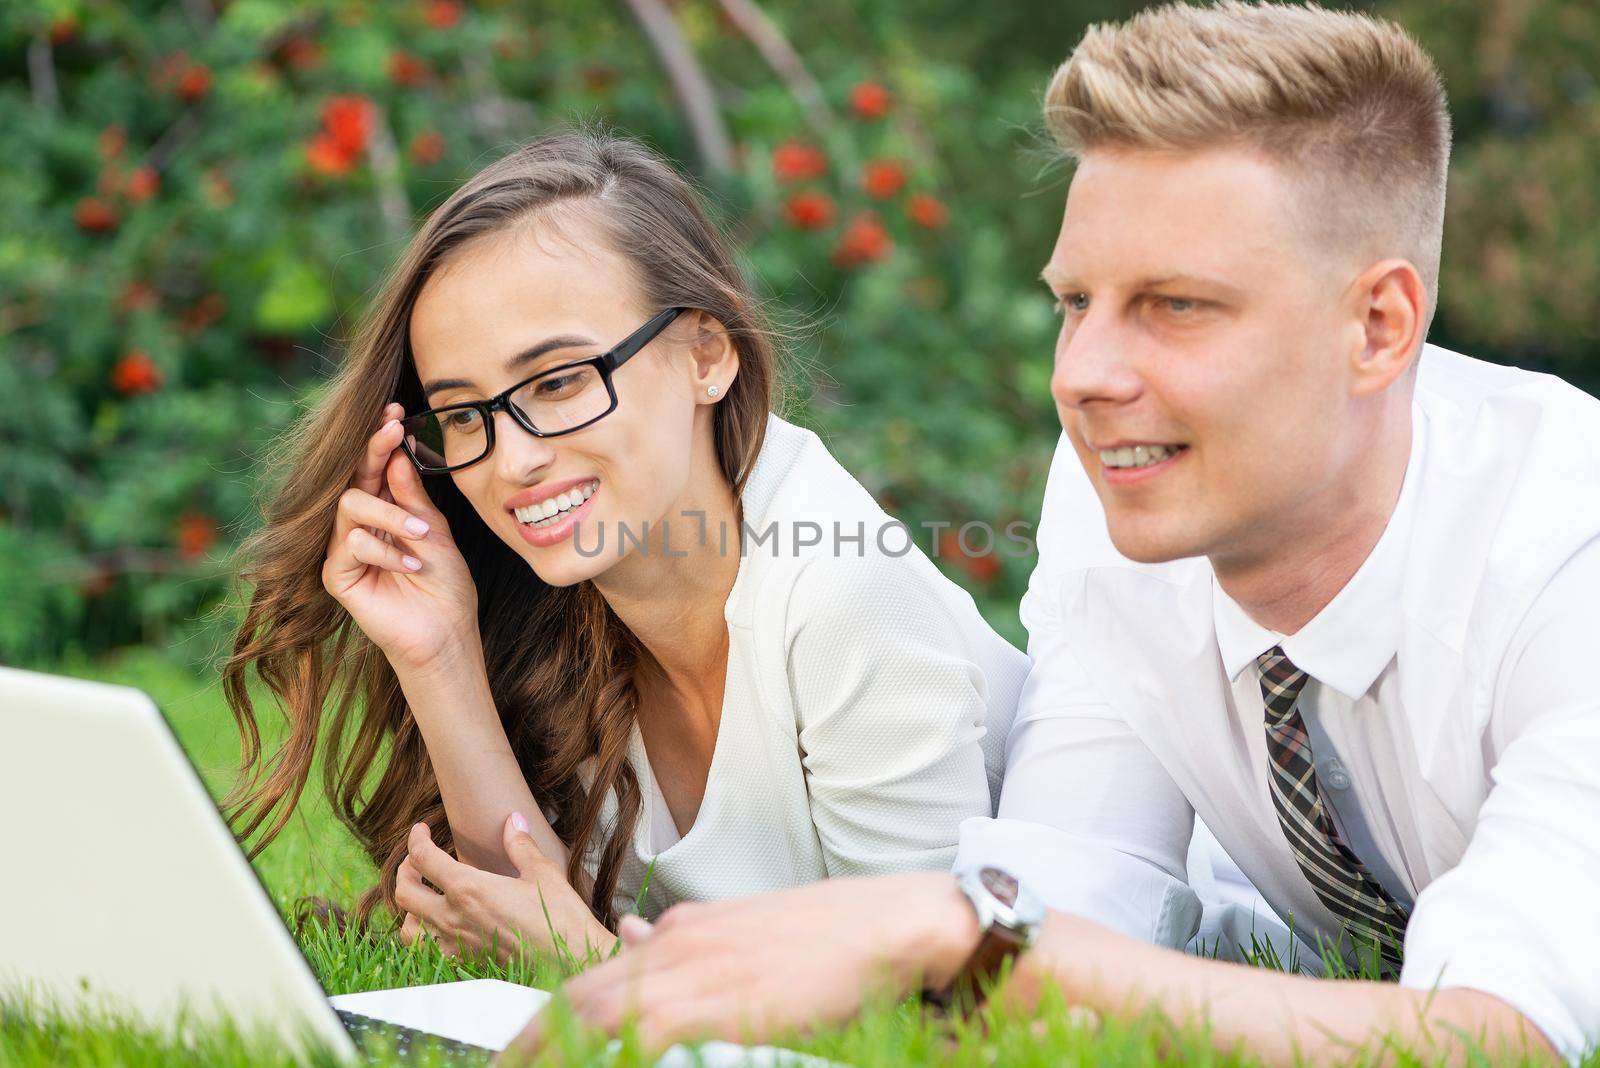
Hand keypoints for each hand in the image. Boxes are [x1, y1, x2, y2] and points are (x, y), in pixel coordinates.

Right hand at [321, 401, 479, 670]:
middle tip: (393, 430)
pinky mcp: (337, 574)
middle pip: (354, 476)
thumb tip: (397, 453)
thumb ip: (412, 495)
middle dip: (374, 450)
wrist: (445, 630)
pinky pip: (352, 542)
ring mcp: (345, 548)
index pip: (376, 467)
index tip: (396, 411)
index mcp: (385, 510)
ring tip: (421, 536)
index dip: (381, 439)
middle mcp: (359, 525)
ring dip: (390, 516)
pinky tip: (411, 565)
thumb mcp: (436, 530)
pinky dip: (386, 551)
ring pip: (350, 505)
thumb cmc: (445, 583)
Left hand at [397, 814, 615, 963]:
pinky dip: (424, 936)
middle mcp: (453, 917)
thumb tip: (513, 821)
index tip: (421, 830)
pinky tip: (440, 926)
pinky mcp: (465, 962)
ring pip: (407, 929)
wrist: (571, 961)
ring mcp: (455, 944)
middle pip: (404, 892)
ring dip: (409, 908)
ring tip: (423, 895)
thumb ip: (520, 845)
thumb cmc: (559, 917)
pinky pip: (427, 951)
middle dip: (405, 870)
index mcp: (468, 889)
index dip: (416, 839)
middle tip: (418, 859)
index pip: (423, 858)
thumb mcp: (541, 872)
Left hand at [497, 871, 979, 1061]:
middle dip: (526, 1038)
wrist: (889, 923)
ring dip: (549, 1047)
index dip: (548, 1016)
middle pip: (578, 995)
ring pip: (592, 1014)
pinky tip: (588, 1062)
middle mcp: (676, 946)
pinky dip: (605, 1052)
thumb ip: (684, 939)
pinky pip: (637, 1036)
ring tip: (512, 1065)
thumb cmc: (831, 936)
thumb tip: (632, 942)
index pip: (594, 977)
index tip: (515, 1048)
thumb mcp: (743, 929)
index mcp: (682, 932)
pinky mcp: (716, 1001)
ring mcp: (693, 971)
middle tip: (495, 1065)